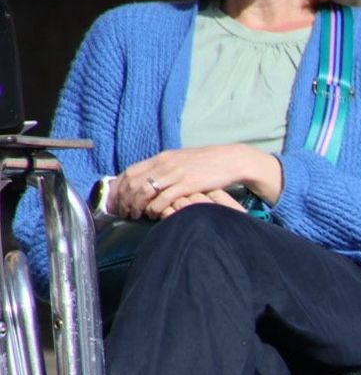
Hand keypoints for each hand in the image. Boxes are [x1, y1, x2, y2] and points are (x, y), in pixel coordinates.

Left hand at [116, 145, 282, 219]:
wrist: (230, 160)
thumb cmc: (206, 164)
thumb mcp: (181, 161)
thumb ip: (164, 169)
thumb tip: (149, 181)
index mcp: (161, 158)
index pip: (129, 172)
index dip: (118, 188)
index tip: (116, 201)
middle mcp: (164, 164)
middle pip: (133, 183)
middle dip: (124, 200)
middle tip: (123, 213)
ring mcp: (175, 174)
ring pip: (144, 191)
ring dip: (136, 206)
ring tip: (136, 216)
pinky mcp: (187, 184)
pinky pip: (163, 198)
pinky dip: (154, 208)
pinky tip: (154, 215)